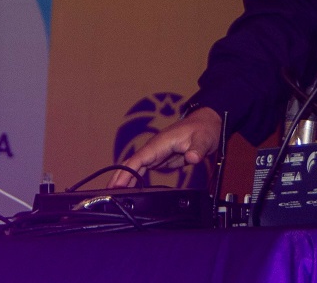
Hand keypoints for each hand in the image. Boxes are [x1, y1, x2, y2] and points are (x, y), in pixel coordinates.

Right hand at [107, 107, 222, 187]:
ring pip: (136, 167)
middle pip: (133, 163)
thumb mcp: (204, 139)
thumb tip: (192, 157)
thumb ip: (197, 149)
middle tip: (107, 193)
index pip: (140, 158)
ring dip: (124, 178)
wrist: (209, 124)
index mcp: (161, 142)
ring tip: (112, 193)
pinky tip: (129, 187)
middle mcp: (155, 147)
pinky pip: (143, 169)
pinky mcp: (161, 158)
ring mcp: (157, 153)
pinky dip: (134, 177)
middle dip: (119, 176)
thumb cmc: (204, 128)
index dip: (127, 171)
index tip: (117, 184)